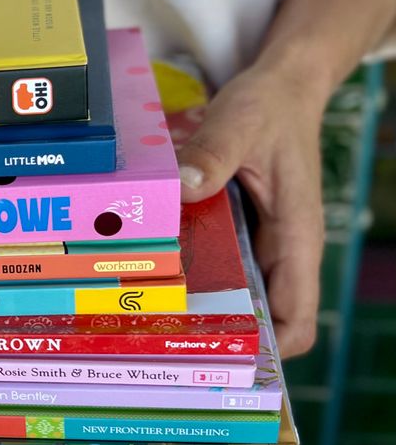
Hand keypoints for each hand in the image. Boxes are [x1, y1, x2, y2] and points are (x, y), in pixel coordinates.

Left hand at [175, 62, 327, 358]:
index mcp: (295, 238)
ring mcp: (259, 242)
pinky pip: (219, 266)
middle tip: (162, 345)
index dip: (268, 351)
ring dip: (201, 307)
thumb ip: (213, 152)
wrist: (282, 84)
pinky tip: (152, 273)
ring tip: (148, 319)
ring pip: (236, 295)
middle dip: (221, 335)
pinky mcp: (239, 229)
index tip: (219, 359)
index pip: (296, 321)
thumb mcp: (240, 121)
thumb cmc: (271, 106)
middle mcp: (280, 250)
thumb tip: (185, 186)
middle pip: (260, 318)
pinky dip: (193, 274)